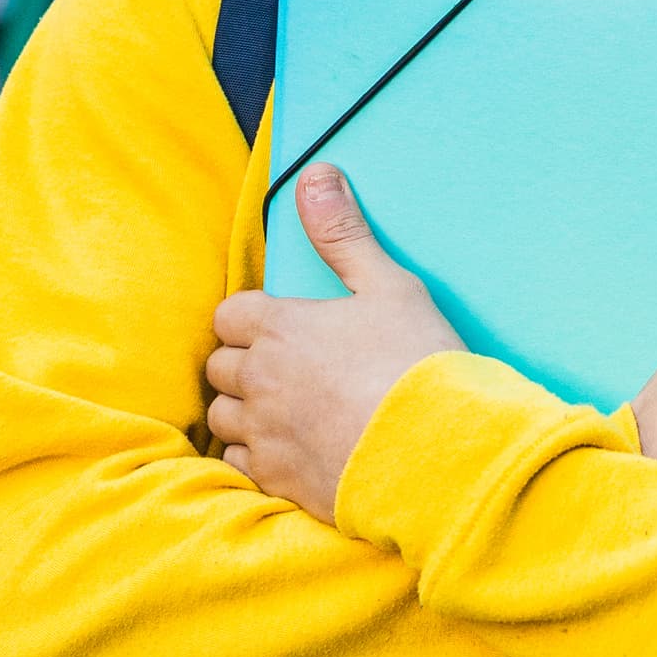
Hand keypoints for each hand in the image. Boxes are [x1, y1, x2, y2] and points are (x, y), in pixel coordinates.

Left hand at [205, 166, 463, 521]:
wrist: (436, 452)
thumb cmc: (416, 363)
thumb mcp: (388, 285)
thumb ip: (343, 234)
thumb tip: (315, 176)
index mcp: (278, 328)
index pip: (229, 315)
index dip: (252, 318)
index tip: (282, 326)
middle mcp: (258, 380)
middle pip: (220, 366)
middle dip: (244, 363)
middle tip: (287, 367)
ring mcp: (263, 434)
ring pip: (223, 418)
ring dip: (244, 410)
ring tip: (285, 409)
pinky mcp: (276, 480)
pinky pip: (239, 464)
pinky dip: (256, 455)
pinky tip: (291, 449)